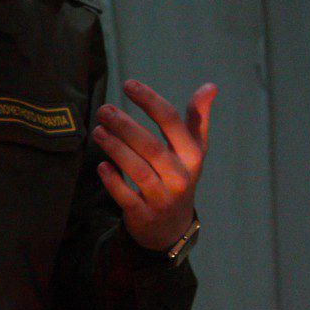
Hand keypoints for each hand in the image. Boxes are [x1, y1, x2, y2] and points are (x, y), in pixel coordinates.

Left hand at [92, 79, 216, 250]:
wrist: (172, 225)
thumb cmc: (179, 175)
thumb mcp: (193, 149)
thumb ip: (198, 117)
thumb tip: (211, 86)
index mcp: (192, 155)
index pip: (172, 122)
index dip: (150, 101)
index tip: (128, 84)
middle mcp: (180, 176)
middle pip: (152, 147)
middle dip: (126, 126)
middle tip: (103, 109)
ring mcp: (163, 198)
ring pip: (139, 171)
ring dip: (116, 149)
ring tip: (98, 130)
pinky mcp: (144, 214)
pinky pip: (127, 198)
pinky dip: (114, 182)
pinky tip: (101, 166)